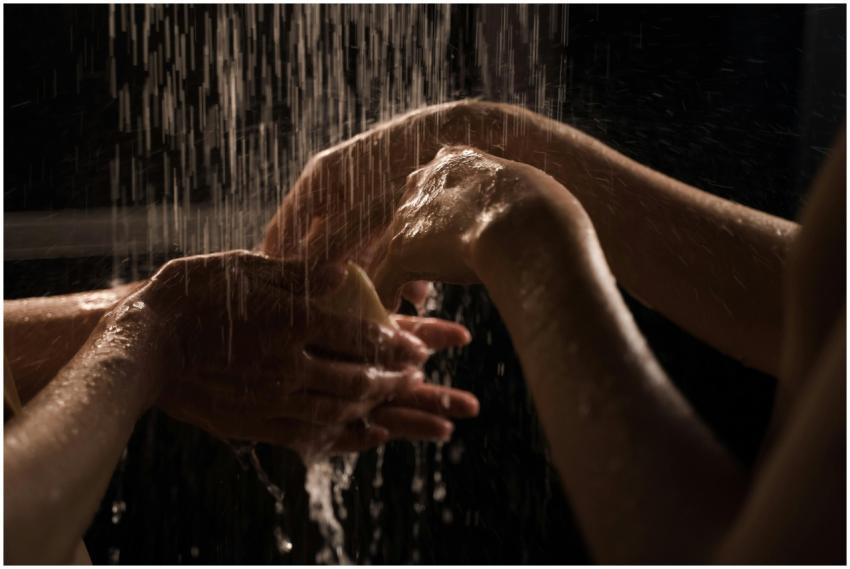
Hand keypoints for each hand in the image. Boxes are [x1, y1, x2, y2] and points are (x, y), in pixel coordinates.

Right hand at [116, 250, 476, 458]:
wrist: (140, 347)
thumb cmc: (192, 295)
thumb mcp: (244, 267)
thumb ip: (299, 271)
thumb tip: (346, 269)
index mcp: (289, 320)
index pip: (360, 335)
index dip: (398, 342)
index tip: (423, 347)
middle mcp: (287, 365)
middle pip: (359, 379)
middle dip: (400, 381)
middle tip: (423, 379)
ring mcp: (272, 399)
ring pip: (342, 412)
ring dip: (384, 412)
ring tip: (413, 410)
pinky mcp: (256, 424)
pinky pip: (312, 437)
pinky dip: (348, 436)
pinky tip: (371, 436)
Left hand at [370, 145, 551, 308]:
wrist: (529, 223)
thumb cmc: (547, 214)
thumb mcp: (531, 198)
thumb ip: (518, 207)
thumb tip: (543, 222)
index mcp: (458, 163)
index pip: (436, 193)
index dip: (443, 224)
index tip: (455, 246)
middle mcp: (425, 181)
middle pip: (407, 219)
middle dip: (418, 250)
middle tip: (429, 281)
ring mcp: (409, 215)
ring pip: (390, 248)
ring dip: (400, 277)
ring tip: (415, 302)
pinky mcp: (402, 249)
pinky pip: (383, 280)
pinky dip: (388, 300)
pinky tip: (397, 316)